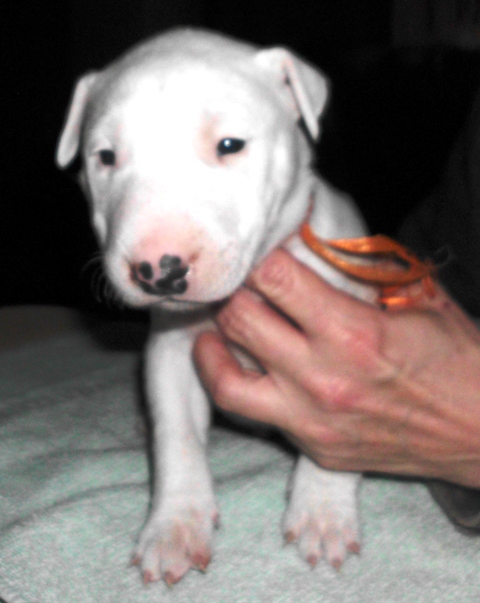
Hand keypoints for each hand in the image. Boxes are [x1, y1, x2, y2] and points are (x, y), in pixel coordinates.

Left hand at [194, 248, 479, 486]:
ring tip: (211, 327)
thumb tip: (318, 241)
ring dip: (211, 346)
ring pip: (225, 381)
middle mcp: (323, 378)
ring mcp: (312, 420)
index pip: (274, 278)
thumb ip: (365, 269)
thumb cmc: (457, 361)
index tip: (255, 247)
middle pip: (239, 320)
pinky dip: (237, 384)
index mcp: (353, 332)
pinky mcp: (312, 447)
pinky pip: (253, 414)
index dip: (257, 255)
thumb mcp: (420, 299)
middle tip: (233, 282)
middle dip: (230, 292)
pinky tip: (240, 365)